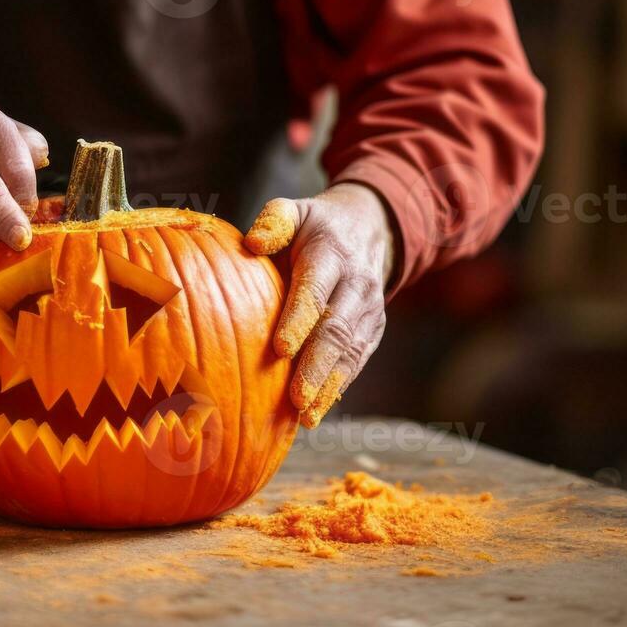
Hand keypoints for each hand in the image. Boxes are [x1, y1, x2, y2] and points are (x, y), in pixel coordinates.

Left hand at [244, 183, 393, 428]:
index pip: (315, 291)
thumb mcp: (294, 210)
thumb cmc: (314, 227)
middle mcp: (356, 284)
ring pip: (350, 351)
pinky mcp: (373, 330)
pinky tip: (316, 412)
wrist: (368, 229)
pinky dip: (338, 388)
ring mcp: (370, 310)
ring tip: (306, 416)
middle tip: (296, 398)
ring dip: (328, 386)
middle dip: (316, 366)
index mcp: (331, 254)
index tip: (280, 349)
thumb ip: (274, 222)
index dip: (299, 320)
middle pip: (337, 329)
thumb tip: (252, 244)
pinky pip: (357, 361)